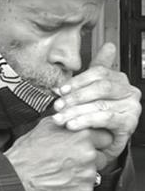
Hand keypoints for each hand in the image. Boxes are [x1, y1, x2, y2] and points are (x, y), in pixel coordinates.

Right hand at [5, 116, 111, 190]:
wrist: (17, 175)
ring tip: (63, 169)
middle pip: (102, 156)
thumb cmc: (27, 152)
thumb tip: (76, 119)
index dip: (96, 140)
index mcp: (81, 135)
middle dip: (91, 157)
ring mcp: (87, 174)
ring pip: (94, 172)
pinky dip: (77, 185)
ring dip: (83, 171)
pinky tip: (62, 179)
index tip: (90, 144)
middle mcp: (88, 154)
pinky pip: (87, 186)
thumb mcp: (45, 126)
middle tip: (72, 158)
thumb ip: (67, 122)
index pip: (106, 136)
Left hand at [52, 43, 140, 163]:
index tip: (59, 89)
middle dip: (75, 96)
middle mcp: (128, 92)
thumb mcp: (91, 91)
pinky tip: (72, 125)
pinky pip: (105, 118)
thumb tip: (108, 46)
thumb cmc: (94, 115)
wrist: (100, 144)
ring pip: (100, 104)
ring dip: (75, 111)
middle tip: (58, 105)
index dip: (77, 81)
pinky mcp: (129, 123)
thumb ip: (93, 72)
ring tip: (60, 117)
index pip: (98, 72)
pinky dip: (86, 121)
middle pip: (101, 87)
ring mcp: (131, 107)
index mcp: (118, 80)